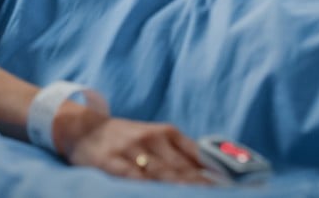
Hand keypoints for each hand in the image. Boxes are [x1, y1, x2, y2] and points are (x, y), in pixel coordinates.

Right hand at [53, 104, 216, 184]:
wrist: (82, 127)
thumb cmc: (125, 138)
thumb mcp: (155, 136)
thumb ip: (181, 153)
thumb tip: (214, 174)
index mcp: (166, 132)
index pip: (197, 156)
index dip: (216, 175)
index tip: (236, 189)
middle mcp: (151, 139)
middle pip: (182, 169)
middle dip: (202, 187)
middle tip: (219, 197)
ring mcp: (131, 150)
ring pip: (161, 175)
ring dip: (181, 188)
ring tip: (197, 196)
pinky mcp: (111, 162)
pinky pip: (133, 178)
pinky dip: (146, 187)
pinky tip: (159, 193)